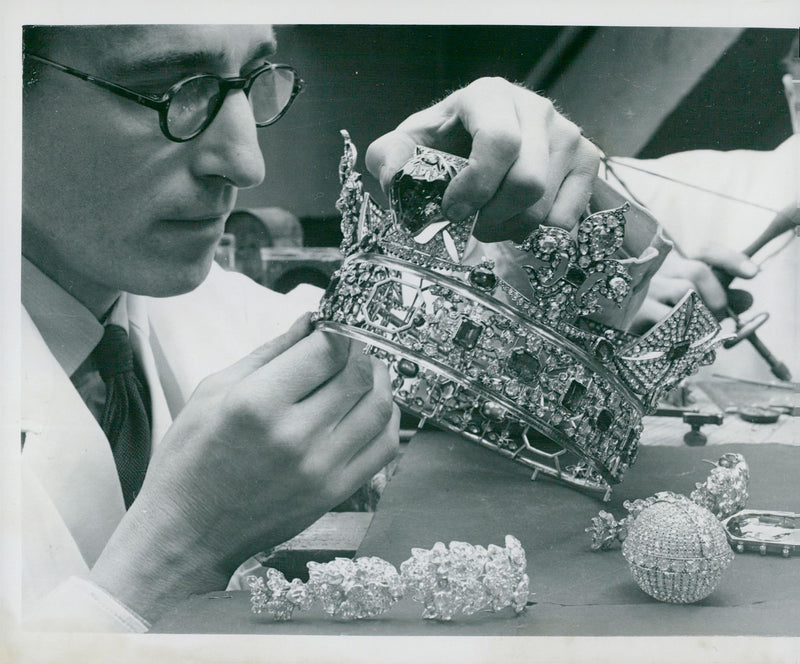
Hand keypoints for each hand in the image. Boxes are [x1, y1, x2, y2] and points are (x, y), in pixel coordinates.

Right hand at [90, 314, 398, 621]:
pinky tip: (369, 408)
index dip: (339, 329)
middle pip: (359, 375)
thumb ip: (270, 353)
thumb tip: (311, 321)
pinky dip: (387, 420)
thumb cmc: (190, 457)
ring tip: (363, 372)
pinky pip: (383, 448)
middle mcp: (294, 436)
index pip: (328, 350)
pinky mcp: (334, 493)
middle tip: (349, 346)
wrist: (187, 531)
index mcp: (257, 403)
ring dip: (379, 381)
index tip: (335, 325)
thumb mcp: (214, 391)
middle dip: (360, 351)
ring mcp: (320, 468)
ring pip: (379, 408)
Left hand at [365, 77, 599, 241]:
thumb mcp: (407, 146)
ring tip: (491, 223)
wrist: (477, 143)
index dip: (476, 186)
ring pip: (546, 206)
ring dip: (510, 229)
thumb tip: (395, 173)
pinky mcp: (587, 162)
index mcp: (489, 96)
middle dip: (492, 217)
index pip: (499, 142)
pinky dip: (537, 233)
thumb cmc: (444, 144)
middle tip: (471, 225)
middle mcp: (536, 108)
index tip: (451, 209)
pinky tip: (517, 220)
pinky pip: (567, 218)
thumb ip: (389, 157)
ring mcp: (568, 134)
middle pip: (527, 182)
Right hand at [632, 247, 759, 331]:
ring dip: (700, 316)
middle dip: (717, 298)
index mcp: (670, 266)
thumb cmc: (654, 322)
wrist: (613, 334)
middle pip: (697, 271)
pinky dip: (683, 330)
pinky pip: (670, 317)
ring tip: (696, 332)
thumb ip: (717, 299)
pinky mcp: (635, 310)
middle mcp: (654, 271)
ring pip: (685, 292)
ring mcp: (643, 289)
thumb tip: (747, 299)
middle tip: (718, 319)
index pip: (705, 252)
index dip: (731, 259)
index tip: (754, 274)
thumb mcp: (688, 306)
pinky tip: (679, 340)